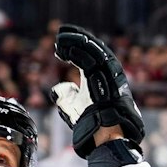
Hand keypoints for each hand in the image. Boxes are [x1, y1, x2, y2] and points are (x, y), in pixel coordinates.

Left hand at [51, 24, 144, 156]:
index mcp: (102, 75)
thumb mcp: (74, 106)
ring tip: (60, 39)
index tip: (60, 45)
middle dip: (76, 37)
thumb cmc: (91, 122)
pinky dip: (79, 53)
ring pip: (94, 49)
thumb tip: (57, 89)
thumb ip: (66, 96)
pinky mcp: (107, 78)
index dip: (76, 46)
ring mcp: (109, 74)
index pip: (91, 53)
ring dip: (76, 42)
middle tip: (60, 32)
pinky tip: (65, 50)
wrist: (103, 133)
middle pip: (93, 46)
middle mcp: (108, 71)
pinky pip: (93, 59)